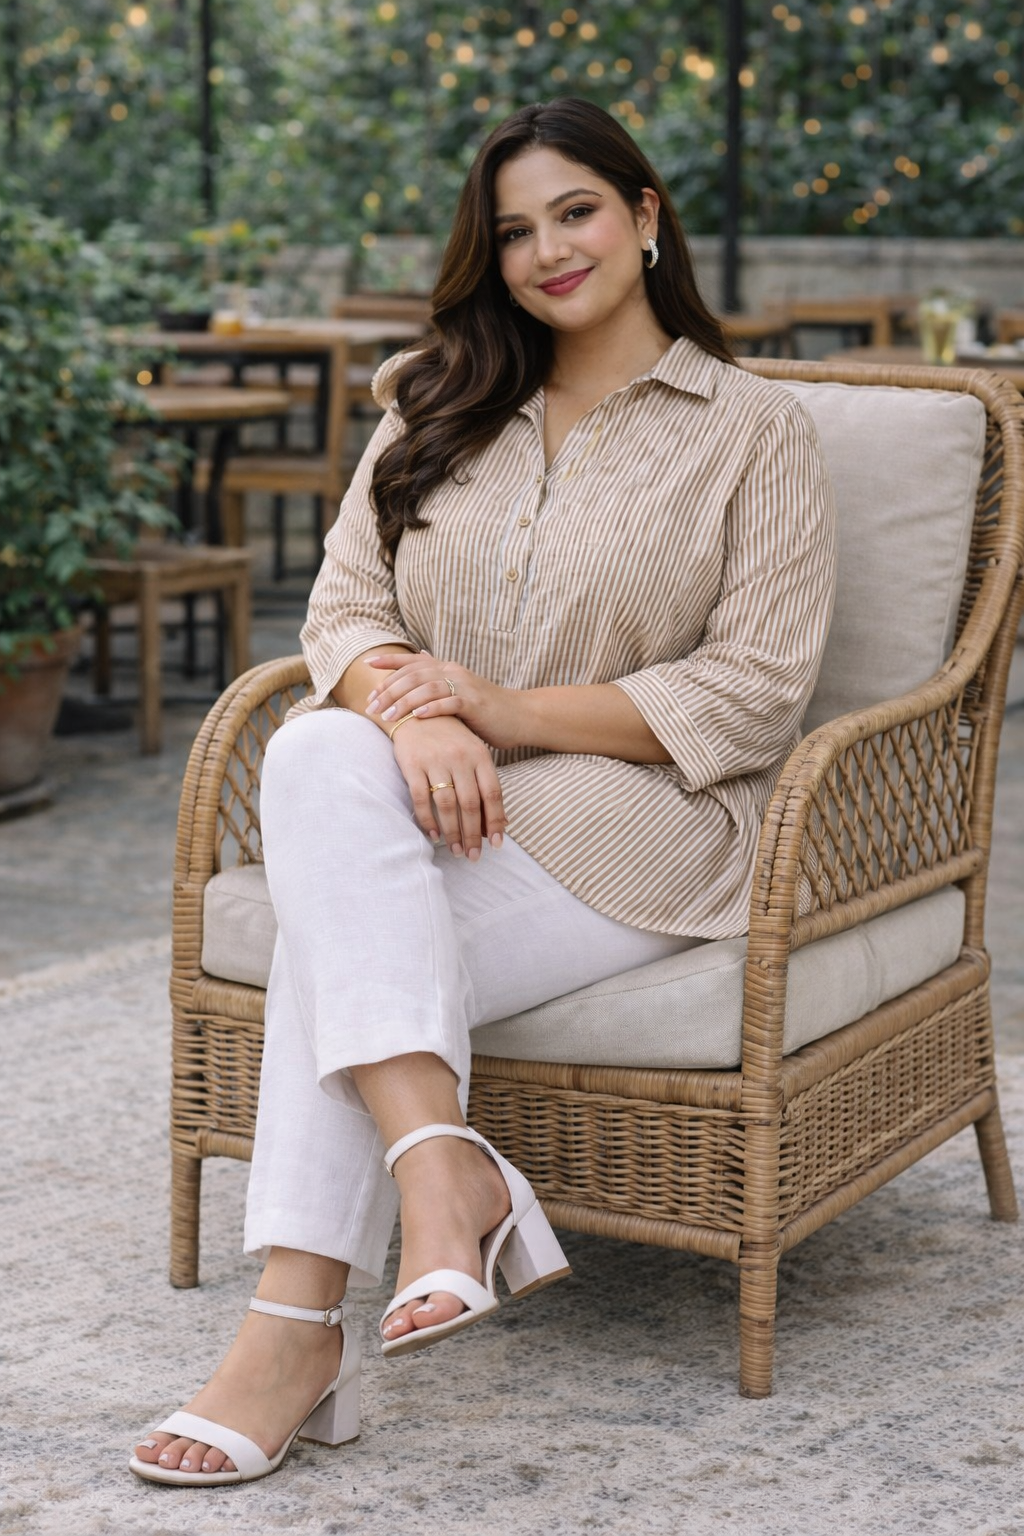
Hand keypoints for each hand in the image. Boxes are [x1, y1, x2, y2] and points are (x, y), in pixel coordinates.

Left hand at [365, 651, 526, 752]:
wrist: (519, 715)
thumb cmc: (485, 707)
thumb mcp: (458, 689)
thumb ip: (437, 677)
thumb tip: (417, 658)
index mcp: (446, 668)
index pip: (412, 661)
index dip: (389, 661)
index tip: (368, 664)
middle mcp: (453, 671)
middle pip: (414, 675)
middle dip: (389, 690)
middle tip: (371, 707)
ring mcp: (465, 686)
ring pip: (427, 688)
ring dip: (405, 702)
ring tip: (388, 717)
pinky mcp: (475, 703)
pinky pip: (450, 702)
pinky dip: (432, 708)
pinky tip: (418, 717)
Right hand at [389, 714, 505, 859]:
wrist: (414, 711)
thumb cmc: (449, 737)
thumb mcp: (473, 753)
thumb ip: (485, 784)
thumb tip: (500, 823)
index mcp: (479, 755)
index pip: (492, 793)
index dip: (495, 821)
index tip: (496, 844)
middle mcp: (460, 758)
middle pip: (470, 803)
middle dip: (473, 834)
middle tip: (473, 856)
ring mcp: (436, 761)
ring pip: (447, 805)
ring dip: (453, 832)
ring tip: (456, 850)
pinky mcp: (413, 765)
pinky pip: (421, 798)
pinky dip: (428, 820)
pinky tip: (434, 834)